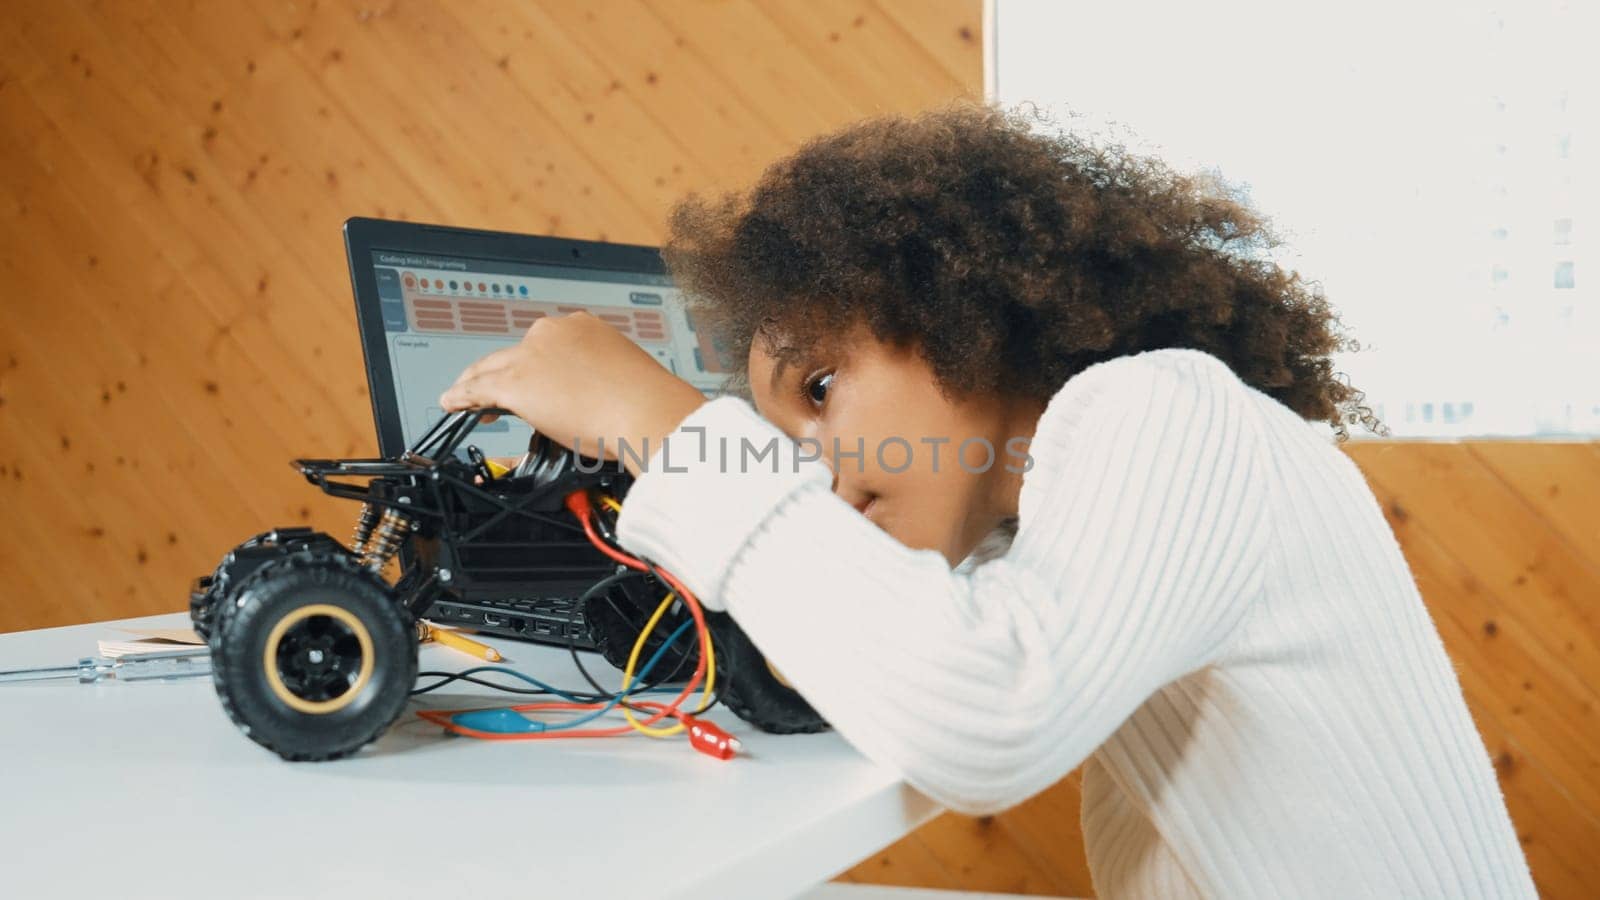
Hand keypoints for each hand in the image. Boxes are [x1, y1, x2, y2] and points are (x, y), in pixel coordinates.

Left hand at [439, 311, 707, 475]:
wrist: (644, 409)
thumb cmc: (646, 402)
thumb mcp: (622, 380)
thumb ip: (600, 382)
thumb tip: (593, 402)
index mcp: (585, 327)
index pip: (545, 344)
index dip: (530, 363)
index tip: (531, 378)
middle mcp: (555, 332)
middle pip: (513, 352)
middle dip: (498, 371)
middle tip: (486, 390)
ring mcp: (533, 355)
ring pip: (491, 368)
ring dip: (474, 383)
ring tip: (461, 397)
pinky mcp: (516, 382)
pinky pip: (478, 389)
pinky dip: (462, 397)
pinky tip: (452, 404)